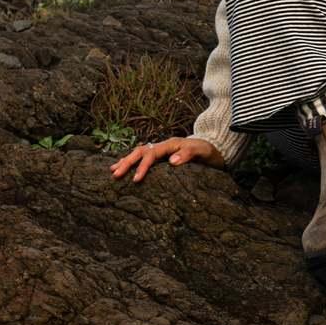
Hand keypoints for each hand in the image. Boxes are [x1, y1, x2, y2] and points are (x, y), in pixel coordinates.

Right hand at [109, 136, 225, 182]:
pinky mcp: (161, 156)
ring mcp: (161, 150)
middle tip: (115, 174)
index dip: (143, 166)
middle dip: (127, 162)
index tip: (136, 180)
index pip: (152, 154)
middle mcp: (163, 145)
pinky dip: (132, 161)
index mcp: (170, 144)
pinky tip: (122, 166)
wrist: (213, 148)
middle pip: (140, 151)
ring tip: (112, 170)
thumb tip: (172, 161)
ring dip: (126, 160)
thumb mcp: (202, 152)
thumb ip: (188, 154)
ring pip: (139, 153)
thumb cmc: (207, 151)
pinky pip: (143, 156)